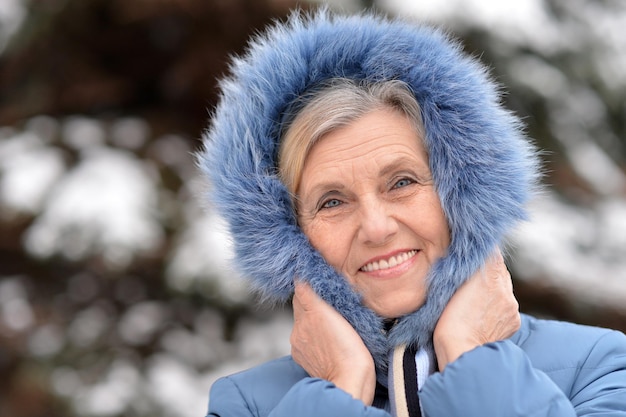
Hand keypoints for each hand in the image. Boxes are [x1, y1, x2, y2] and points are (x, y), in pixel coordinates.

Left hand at [291, 282, 375, 403]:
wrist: (351, 383)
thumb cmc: (346, 350)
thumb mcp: (325, 314)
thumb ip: (308, 295)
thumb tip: (298, 278)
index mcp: (301, 321)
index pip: (301, 294)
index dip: (311, 286)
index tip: (322, 281)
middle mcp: (298, 335)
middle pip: (304, 310)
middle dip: (316, 304)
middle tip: (334, 301)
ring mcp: (304, 350)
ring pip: (310, 326)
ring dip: (320, 321)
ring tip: (337, 322)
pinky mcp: (311, 363)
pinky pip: (314, 343)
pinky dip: (321, 338)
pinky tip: (335, 339)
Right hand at [433, 250, 520, 370]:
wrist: (461, 352)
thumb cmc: (449, 320)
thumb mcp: (451, 285)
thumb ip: (469, 265)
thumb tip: (478, 249)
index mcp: (491, 276)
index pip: (491, 253)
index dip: (479, 254)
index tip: (467, 257)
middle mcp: (506, 289)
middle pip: (498, 270)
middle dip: (485, 273)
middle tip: (467, 280)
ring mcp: (512, 307)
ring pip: (502, 289)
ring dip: (491, 290)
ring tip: (472, 301)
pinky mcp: (514, 321)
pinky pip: (506, 306)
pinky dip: (496, 307)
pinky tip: (481, 314)